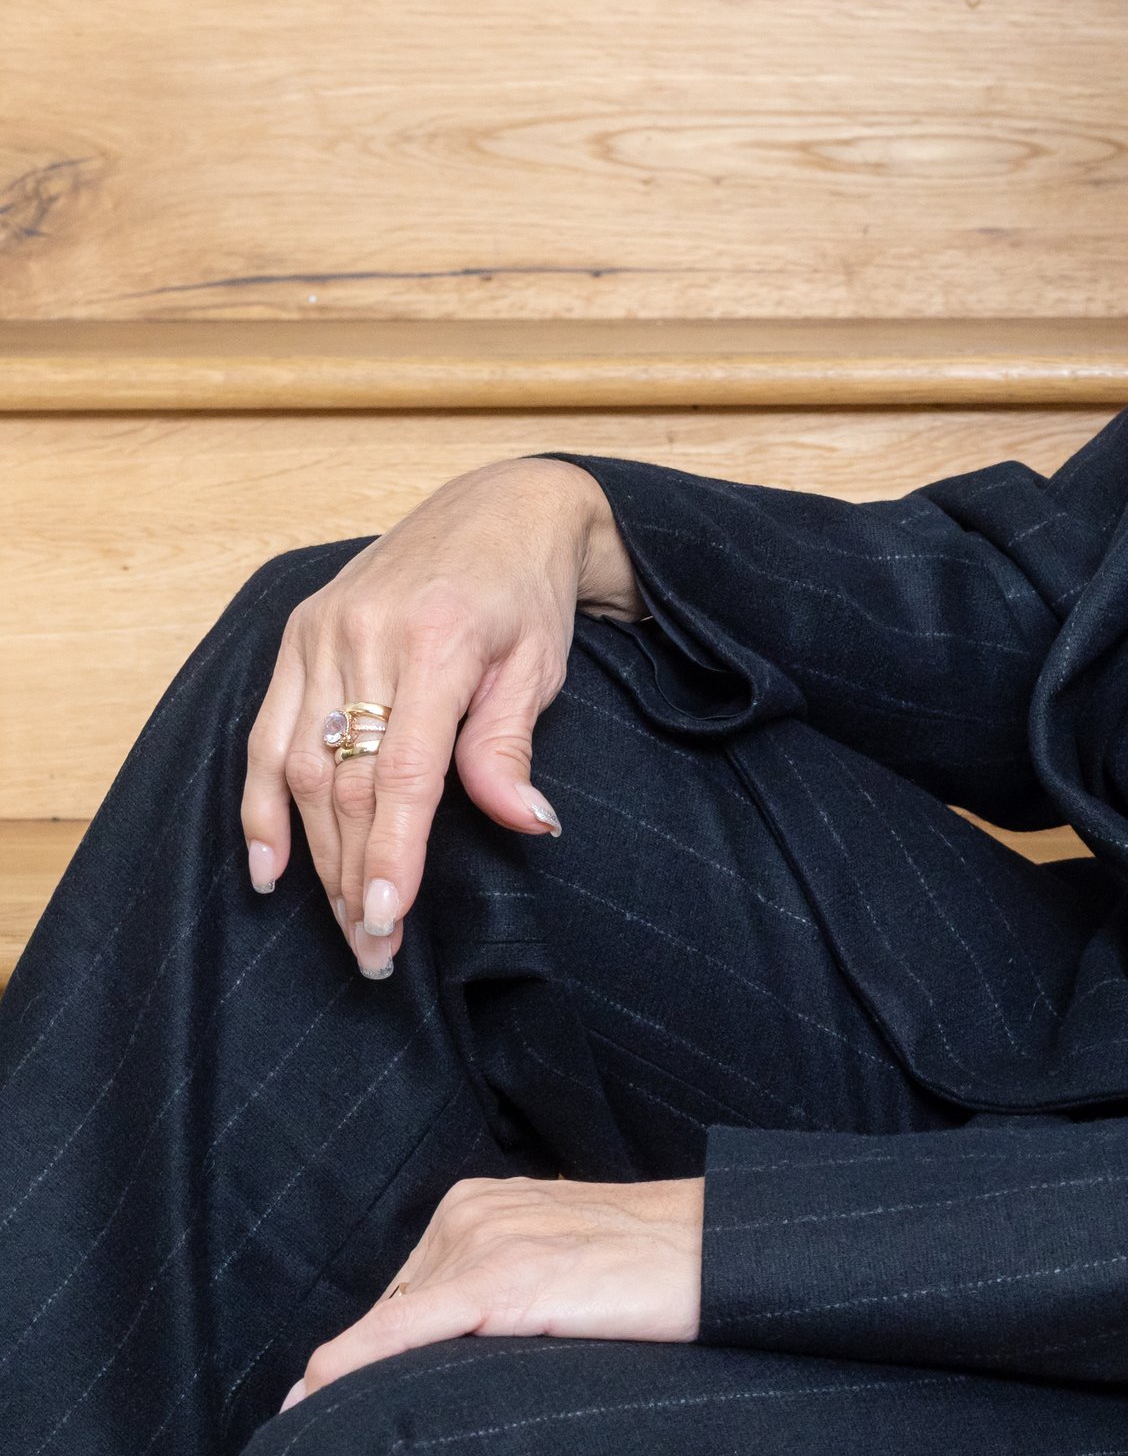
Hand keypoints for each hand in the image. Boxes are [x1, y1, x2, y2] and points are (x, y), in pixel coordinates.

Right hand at [240, 459, 644, 976]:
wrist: (500, 507)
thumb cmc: (528, 594)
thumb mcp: (540, 666)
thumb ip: (510, 749)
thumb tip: (526, 825)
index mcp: (437, 639)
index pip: (402, 770)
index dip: (391, 850)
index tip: (386, 917)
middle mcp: (366, 633)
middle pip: (345, 779)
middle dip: (354, 872)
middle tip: (374, 948)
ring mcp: (324, 630)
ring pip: (299, 764)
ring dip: (314, 854)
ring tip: (338, 922)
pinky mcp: (299, 632)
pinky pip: (265, 730)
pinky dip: (260, 802)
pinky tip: (269, 864)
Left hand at [282, 1175, 703, 1405]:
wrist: (729, 1248)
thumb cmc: (662, 1270)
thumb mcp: (562, 1268)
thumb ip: (504, 1293)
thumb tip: (453, 1361)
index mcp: (478, 1207)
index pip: (404, 1296)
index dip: (369, 1360)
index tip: (317, 1408)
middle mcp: (467, 1215)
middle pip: (388, 1316)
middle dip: (362, 1378)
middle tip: (317, 1441)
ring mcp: (483, 1243)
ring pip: (387, 1331)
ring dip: (355, 1385)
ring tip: (314, 1441)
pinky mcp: (504, 1280)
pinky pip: (403, 1331)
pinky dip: (351, 1367)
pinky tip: (311, 1399)